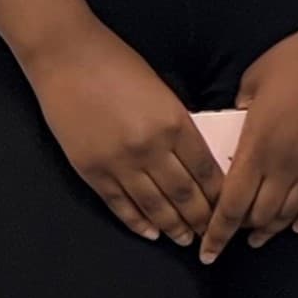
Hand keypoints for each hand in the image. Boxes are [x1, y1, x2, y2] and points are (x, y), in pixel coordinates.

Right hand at [0, 0, 223, 245]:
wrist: (68, 58)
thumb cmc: (119, 65)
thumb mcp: (162, 91)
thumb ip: (178, 124)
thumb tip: (194, 156)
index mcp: (175, 122)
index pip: (206, 169)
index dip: (218, 194)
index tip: (229, 207)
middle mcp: (151, 147)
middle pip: (184, 192)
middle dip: (201, 217)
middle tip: (212, 233)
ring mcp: (119, 162)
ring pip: (154, 204)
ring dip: (173, 225)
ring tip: (185, 239)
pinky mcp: (92, 171)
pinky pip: (119, 204)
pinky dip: (137, 221)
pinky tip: (150, 232)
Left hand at [199, 0, 297, 262]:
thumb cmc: (297, 57)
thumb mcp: (253, 80)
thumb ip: (239, 108)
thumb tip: (236, 124)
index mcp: (258, 145)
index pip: (231, 204)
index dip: (217, 233)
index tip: (207, 252)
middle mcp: (285, 163)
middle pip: (259, 215)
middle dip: (241, 231)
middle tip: (231, 233)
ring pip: (289, 213)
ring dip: (272, 229)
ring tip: (259, 236)